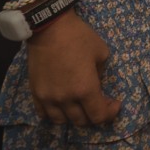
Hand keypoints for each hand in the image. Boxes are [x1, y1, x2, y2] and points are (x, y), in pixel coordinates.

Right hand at [27, 12, 121, 126]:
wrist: (50, 28)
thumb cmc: (79, 37)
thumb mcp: (101, 53)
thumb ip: (100, 73)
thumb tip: (96, 83)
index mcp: (85, 89)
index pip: (98, 116)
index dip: (109, 114)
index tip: (114, 104)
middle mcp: (66, 99)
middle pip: (81, 121)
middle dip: (94, 116)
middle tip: (99, 104)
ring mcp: (48, 98)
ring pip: (61, 121)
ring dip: (74, 117)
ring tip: (80, 107)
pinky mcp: (35, 93)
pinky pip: (44, 114)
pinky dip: (55, 114)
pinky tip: (61, 106)